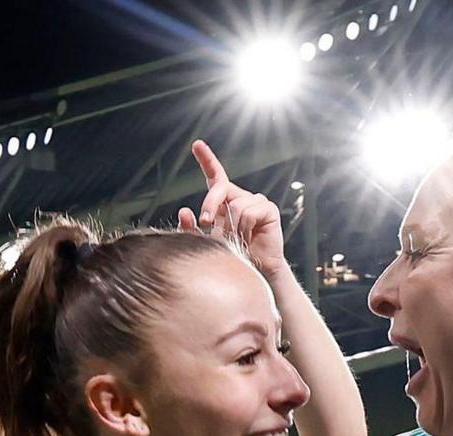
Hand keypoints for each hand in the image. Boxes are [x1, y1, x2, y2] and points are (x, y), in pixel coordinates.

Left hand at [177, 139, 287, 278]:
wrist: (254, 273)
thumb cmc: (232, 258)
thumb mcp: (206, 244)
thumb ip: (192, 230)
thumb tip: (184, 211)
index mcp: (224, 203)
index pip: (215, 177)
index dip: (207, 160)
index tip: (196, 145)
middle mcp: (240, 197)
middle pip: (220, 187)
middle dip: (210, 204)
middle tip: (206, 223)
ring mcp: (256, 201)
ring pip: (235, 204)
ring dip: (231, 227)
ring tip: (236, 241)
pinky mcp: (268, 209)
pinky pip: (249, 211)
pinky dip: (244, 227)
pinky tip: (249, 238)